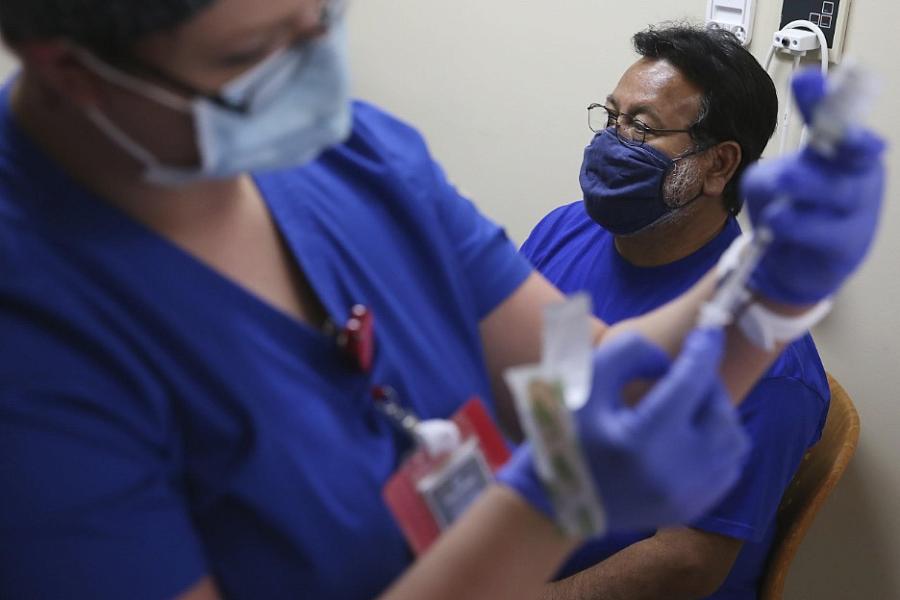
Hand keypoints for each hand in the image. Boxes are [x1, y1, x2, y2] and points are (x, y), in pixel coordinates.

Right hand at [498, 328, 748, 533]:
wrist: (554, 501)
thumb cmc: (564, 434)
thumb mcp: (582, 384)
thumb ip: (626, 353)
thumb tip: (667, 360)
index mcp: (639, 441)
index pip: (690, 384)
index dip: (703, 350)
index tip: (708, 329)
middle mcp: (671, 473)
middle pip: (718, 412)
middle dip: (708, 382)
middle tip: (688, 369)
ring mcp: (685, 496)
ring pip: (732, 441)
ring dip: (719, 411)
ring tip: (692, 400)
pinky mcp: (691, 509)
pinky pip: (728, 468)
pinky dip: (720, 442)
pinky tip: (694, 430)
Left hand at [743, 69, 886, 304]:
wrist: (793, 268)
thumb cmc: (790, 214)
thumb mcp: (769, 187)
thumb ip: (768, 175)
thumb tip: (774, 179)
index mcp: (842, 154)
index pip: (835, 121)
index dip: (822, 101)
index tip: (805, 80)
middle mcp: (858, 176)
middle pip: (850, 151)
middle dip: (829, 142)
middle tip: (797, 154)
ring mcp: (858, 211)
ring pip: (836, 189)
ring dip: (803, 186)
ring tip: (779, 191)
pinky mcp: (847, 245)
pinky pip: (821, 230)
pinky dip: (793, 223)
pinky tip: (776, 224)